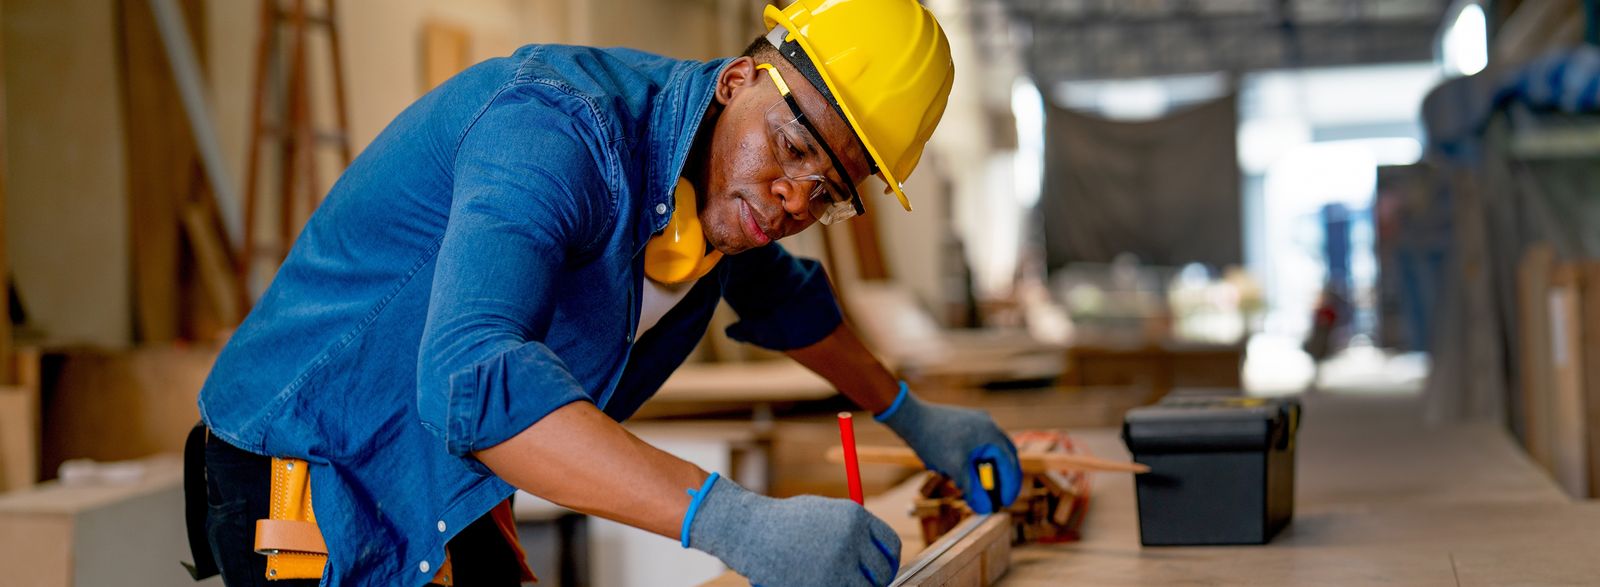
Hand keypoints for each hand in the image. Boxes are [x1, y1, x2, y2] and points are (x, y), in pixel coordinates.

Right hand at [682, 473, 900, 586]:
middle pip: (882, 571)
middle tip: (866, 583)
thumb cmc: (784, 522)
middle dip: (876, 580)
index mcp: (855, 516)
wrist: (751, 531)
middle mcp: (851, 539)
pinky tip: (819, 582)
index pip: (890, 544)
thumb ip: (851, 528)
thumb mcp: (824, 512)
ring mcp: (837, 564)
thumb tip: (874, 552)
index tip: (884, 569)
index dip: (889, 560)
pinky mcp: (825, 585)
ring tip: (839, 581)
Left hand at [875, 382, 1021, 513]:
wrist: (911, 417)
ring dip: (990, 470)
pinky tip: (968, 472)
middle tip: (998, 498)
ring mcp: (979, 422)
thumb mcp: (954, 469)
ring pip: (993, 451)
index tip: (1005, 503)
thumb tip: (985, 509)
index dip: (1009, 486)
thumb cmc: (932, 440)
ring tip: (982, 488)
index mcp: (991, 434)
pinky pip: (981, 445)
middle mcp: (989, 425)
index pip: (1009, 464)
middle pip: (1006, 457)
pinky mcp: (968, 422)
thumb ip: (972, 489)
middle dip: (1003, 479)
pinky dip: (980, 460)